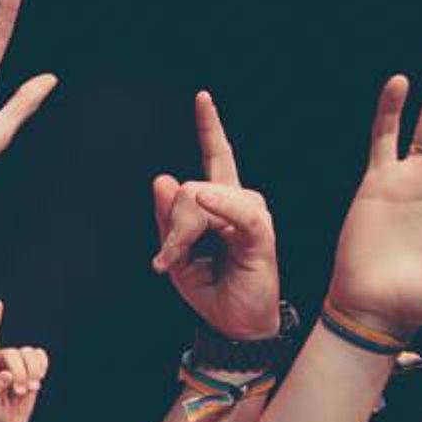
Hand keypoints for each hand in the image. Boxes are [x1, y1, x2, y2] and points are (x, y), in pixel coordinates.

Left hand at [0, 300, 48, 421]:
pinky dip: (42, 368)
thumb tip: (7, 375)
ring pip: (29, 354)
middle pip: (14, 353)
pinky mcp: (31, 366)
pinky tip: (37, 381)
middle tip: (18, 392)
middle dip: (20, 373)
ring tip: (28, 390)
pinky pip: (41, 357)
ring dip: (32, 373)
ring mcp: (15, 361)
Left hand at [150, 92, 280, 338]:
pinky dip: (217, 207)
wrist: (232, 324)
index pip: (216, 157)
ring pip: (199, 199)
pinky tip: (205, 200)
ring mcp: (252, 215)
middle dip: (170, 226)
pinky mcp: (260, 233)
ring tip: (180, 264)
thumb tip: (162, 179)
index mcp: (221, 204)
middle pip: (191, 187)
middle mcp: (240, 202)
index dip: (209, 127)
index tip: (203, 97)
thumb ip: (168, 220)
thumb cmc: (210, 289)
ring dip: (180, 236)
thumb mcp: (175, 256)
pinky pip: (235, 210)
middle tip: (166, 260)